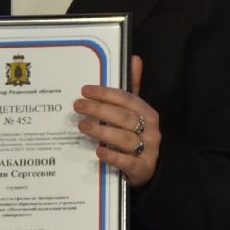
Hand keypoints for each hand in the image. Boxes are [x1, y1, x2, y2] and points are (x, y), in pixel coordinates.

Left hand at [75, 54, 160, 187]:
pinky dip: (113, 156)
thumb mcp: (134, 114)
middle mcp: (151, 131)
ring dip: (102, 131)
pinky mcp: (143, 169)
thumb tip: (134, 58)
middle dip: (99, 110)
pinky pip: (127, 162)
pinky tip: (98, 151)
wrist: (147, 171)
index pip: (127, 99)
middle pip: (124, 118)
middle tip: (78, 106)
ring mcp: (149, 151)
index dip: (106, 93)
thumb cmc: (136, 138)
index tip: (85, 90)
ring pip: (125, 139)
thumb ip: (130, 90)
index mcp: (148, 114)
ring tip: (82, 126)